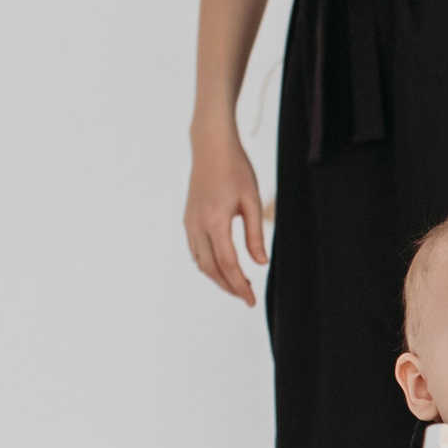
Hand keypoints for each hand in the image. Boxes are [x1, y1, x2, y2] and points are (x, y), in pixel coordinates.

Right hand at [185, 124, 268, 304]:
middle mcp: (197, 225)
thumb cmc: (235, 169)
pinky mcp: (188, 219)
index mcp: (214, 221)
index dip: (239, 286)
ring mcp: (189, 222)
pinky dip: (209, 264)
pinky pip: (196, 251)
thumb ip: (255, 234)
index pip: (227, 264)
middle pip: (211, 268)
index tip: (251, 301)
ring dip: (218, 277)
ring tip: (239, 283)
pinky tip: (223, 266)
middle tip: (247, 296)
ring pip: (200, 262)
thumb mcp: (251, 200)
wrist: (210, 146)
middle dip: (229, 286)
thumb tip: (259, 263)